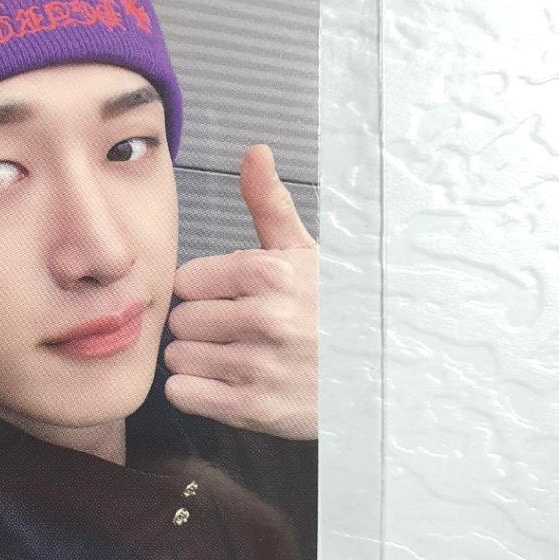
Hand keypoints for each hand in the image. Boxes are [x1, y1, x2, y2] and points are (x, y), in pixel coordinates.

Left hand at [163, 145, 317, 439]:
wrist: (379, 377)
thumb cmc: (332, 310)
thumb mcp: (306, 252)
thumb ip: (269, 203)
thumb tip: (254, 151)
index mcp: (270, 272)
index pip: (185, 280)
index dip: (205, 291)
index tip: (231, 299)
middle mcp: (264, 317)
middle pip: (180, 319)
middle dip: (201, 325)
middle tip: (236, 332)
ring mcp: (258, 366)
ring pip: (178, 356)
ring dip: (198, 360)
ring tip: (235, 357)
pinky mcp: (253, 409)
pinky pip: (183, 393)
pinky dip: (196, 392)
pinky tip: (225, 384)